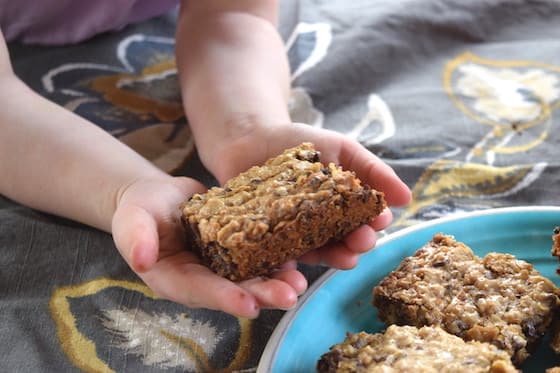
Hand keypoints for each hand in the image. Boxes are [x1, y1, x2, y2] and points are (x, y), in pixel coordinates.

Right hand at [111, 176, 307, 318]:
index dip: (225, 298)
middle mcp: (202, 278)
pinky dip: (278, 256)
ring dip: (277, 280)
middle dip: (263, 294)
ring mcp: (221, 265)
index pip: (200, 291)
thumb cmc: (141, 209)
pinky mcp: (236, 249)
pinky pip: (258, 255)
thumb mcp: (131, 218)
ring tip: (301, 282)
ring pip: (252, 277)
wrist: (159, 197)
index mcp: (175, 278)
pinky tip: (299, 256)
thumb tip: (141, 259)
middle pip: (234, 289)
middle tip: (291, 296)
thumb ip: (135, 238)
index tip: (250, 305)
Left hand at [198, 121, 411, 268]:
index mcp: (344, 209)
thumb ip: (372, 170)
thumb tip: (406, 197)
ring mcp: (295, 237)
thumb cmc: (297, 142)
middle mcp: (323, 228)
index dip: (374, 222)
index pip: (364, 221)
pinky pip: (279, 259)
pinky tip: (296, 268)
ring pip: (317, 255)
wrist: (248, 138)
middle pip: (344, 242)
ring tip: (343, 259)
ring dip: (332, 260)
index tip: (379, 219)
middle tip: (362, 241)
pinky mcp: (266, 244)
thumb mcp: (340, 148)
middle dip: (356, 244)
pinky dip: (289, 267)